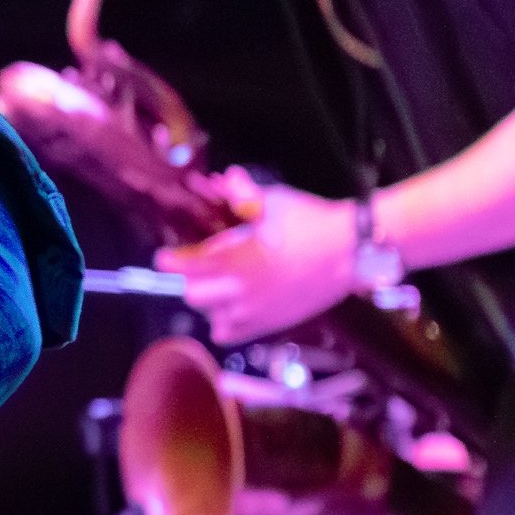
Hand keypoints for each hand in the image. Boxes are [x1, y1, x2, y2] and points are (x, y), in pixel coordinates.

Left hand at [154, 170, 356, 344]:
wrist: (352, 252)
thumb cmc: (312, 224)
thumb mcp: (275, 202)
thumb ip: (244, 194)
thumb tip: (226, 180)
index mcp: (238, 260)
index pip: (189, 267)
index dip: (171, 262)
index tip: (163, 257)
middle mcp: (242, 292)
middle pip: (194, 295)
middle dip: (189, 280)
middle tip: (194, 267)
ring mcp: (257, 312)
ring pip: (212, 318)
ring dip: (209, 302)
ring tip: (217, 285)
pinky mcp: (271, 324)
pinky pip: (233, 333)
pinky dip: (226, 323)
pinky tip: (233, 306)